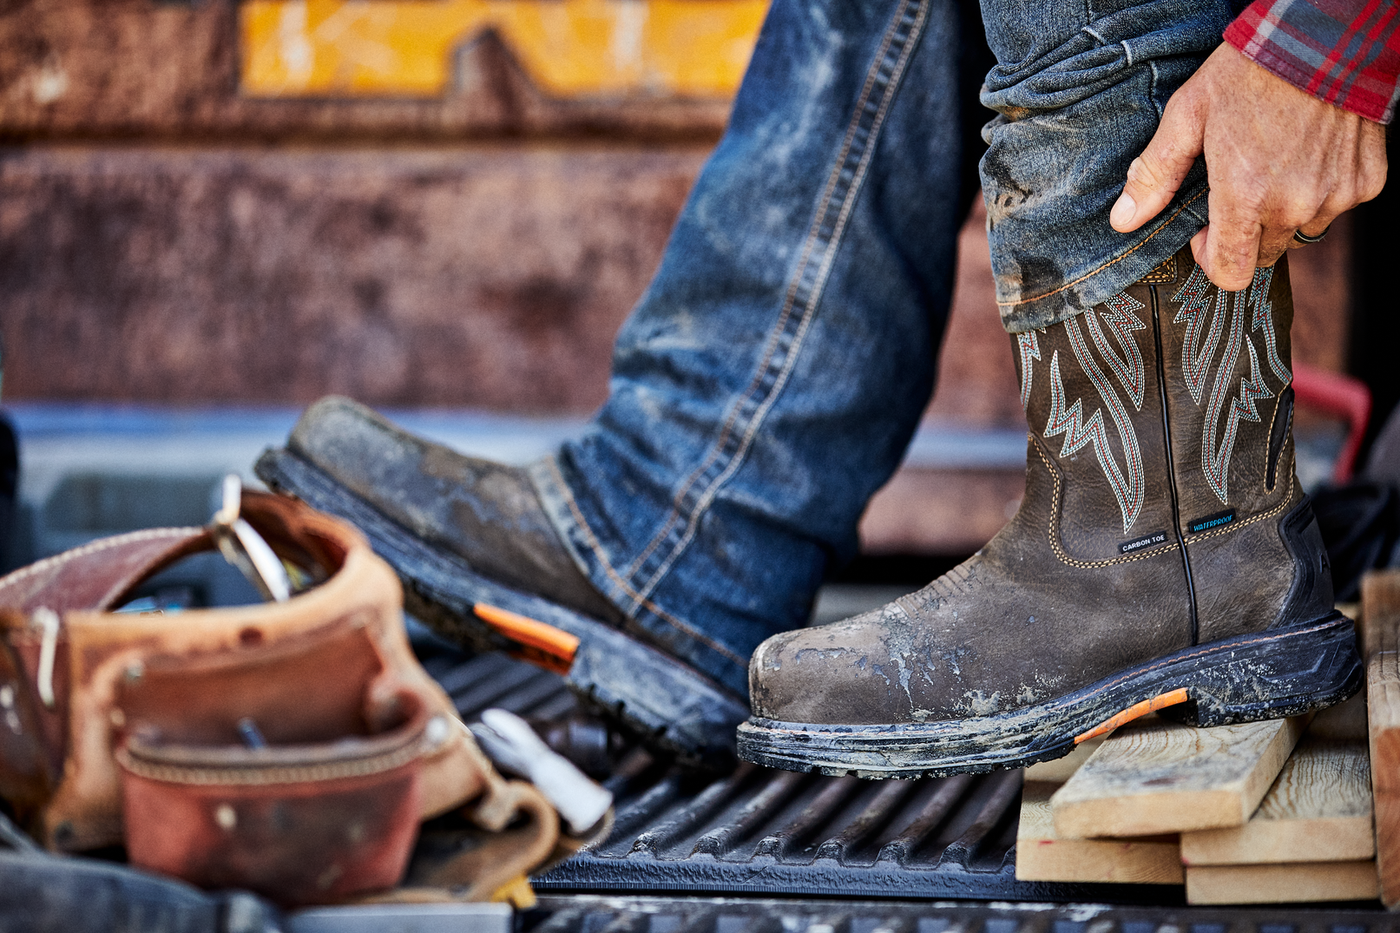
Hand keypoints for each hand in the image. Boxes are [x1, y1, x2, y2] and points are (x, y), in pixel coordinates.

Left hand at [1109, 43, 1386, 290]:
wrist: (1326, 38)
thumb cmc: (1252, 71)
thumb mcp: (1188, 115)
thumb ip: (1156, 174)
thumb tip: (1124, 220)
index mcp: (1246, 196)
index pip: (1230, 273)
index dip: (1212, 259)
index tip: (1206, 232)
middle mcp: (1294, 205)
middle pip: (1263, 254)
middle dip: (1245, 233)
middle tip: (1239, 188)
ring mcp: (1335, 196)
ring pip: (1300, 231)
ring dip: (1284, 211)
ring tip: (1275, 164)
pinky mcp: (1366, 183)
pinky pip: (1336, 206)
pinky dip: (1321, 190)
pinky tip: (1309, 154)